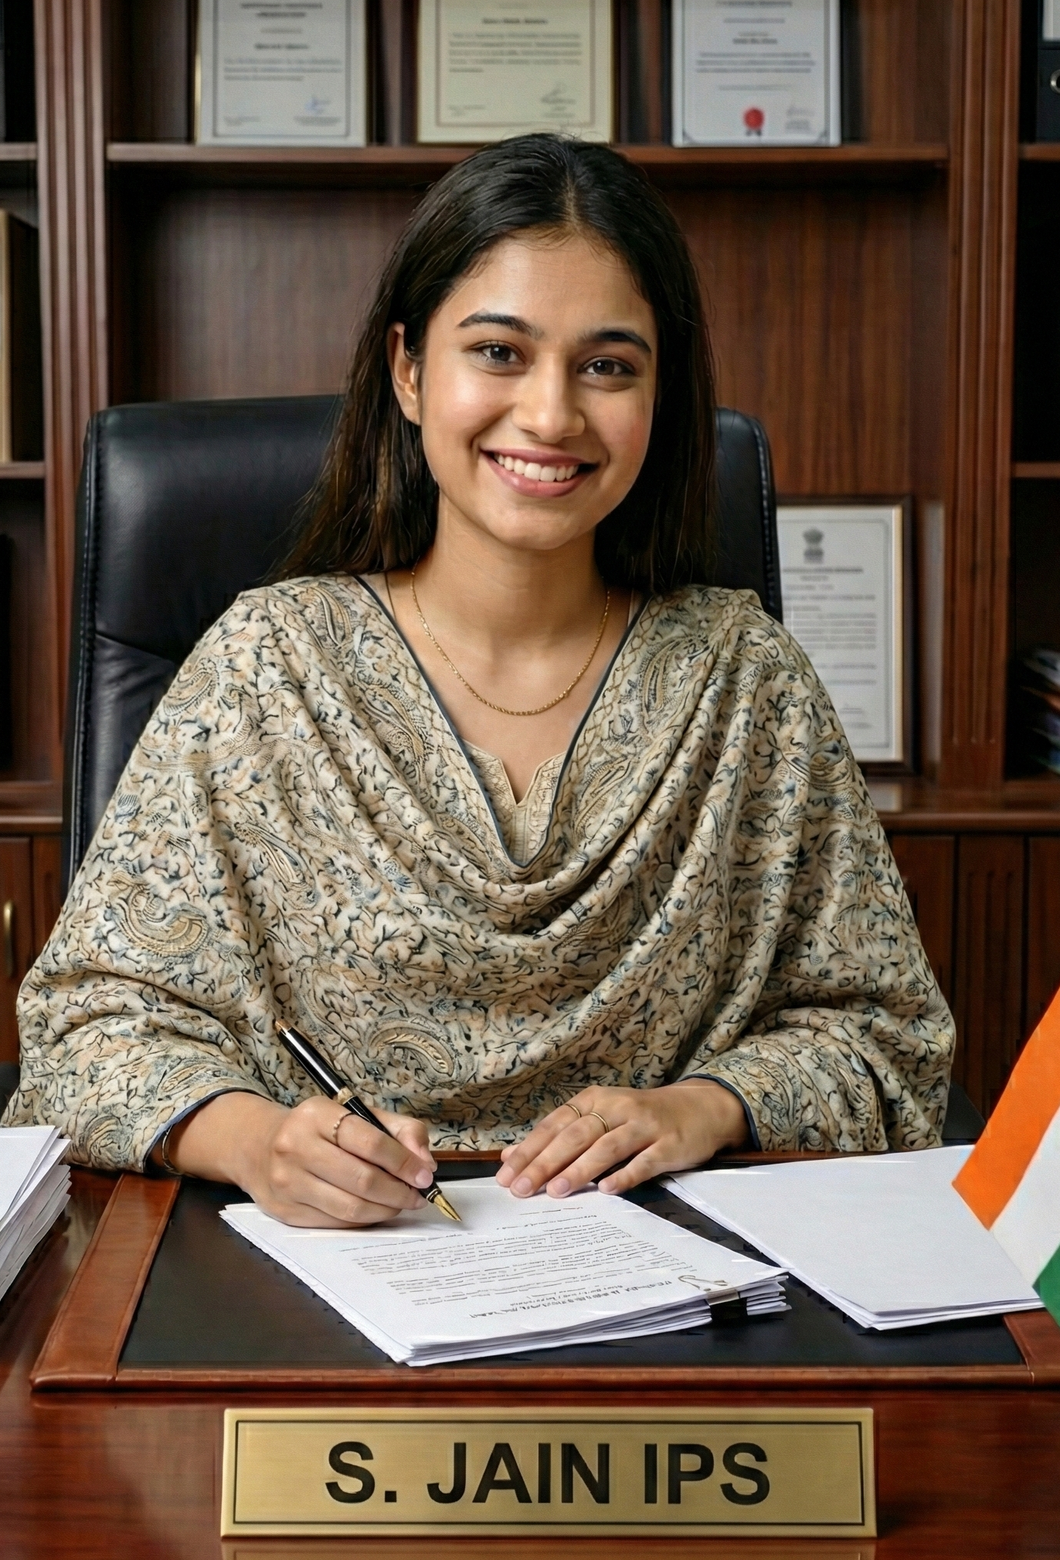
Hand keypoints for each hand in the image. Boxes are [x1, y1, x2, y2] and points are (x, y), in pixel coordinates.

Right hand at [161, 1091, 436, 1226]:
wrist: (258, 1146)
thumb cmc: (319, 1130)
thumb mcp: (357, 1114)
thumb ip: (399, 1130)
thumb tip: (425, 1164)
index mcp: (316, 1115)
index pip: (369, 1141)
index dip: (403, 1162)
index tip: (424, 1175)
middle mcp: (296, 1146)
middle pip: (361, 1179)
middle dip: (398, 1192)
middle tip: (417, 1195)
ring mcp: (287, 1182)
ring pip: (350, 1207)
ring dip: (385, 1210)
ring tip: (400, 1203)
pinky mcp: (286, 1211)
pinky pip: (336, 1222)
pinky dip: (363, 1220)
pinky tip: (374, 1210)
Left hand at [495, 1080, 747, 1199]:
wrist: (700, 1108)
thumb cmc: (641, 1118)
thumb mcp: (600, 1118)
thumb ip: (559, 1136)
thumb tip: (512, 1155)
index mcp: (594, 1100)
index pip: (554, 1125)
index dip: (529, 1149)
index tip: (506, 1174)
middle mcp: (616, 1108)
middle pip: (574, 1136)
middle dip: (545, 1163)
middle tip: (522, 1188)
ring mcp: (644, 1125)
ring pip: (606, 1147)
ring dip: (579, 1170)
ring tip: (556, 1191)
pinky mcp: (669, 1144)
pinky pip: (644, 1161)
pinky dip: (625, 1174)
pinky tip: (608, 1190)